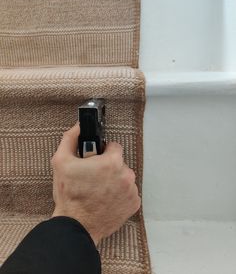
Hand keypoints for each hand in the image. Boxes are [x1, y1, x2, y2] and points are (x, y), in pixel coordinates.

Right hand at [51, 123, 140, 245]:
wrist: (76, 226)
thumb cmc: (70, 195)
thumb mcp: (61, 161)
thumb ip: (71, 138)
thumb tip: (79, 125)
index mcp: (112, 162)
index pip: (114, 146)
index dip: (103, 152)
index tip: (96, 160)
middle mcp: (126, 175)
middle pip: (120, 163)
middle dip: (108, 167)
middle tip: (94, 178)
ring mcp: (132, 191)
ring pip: (124, 177)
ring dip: (115, 180)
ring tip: (99, 190)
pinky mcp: (134, 204)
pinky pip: (129, 192)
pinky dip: (120, 194)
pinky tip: (107, 200)